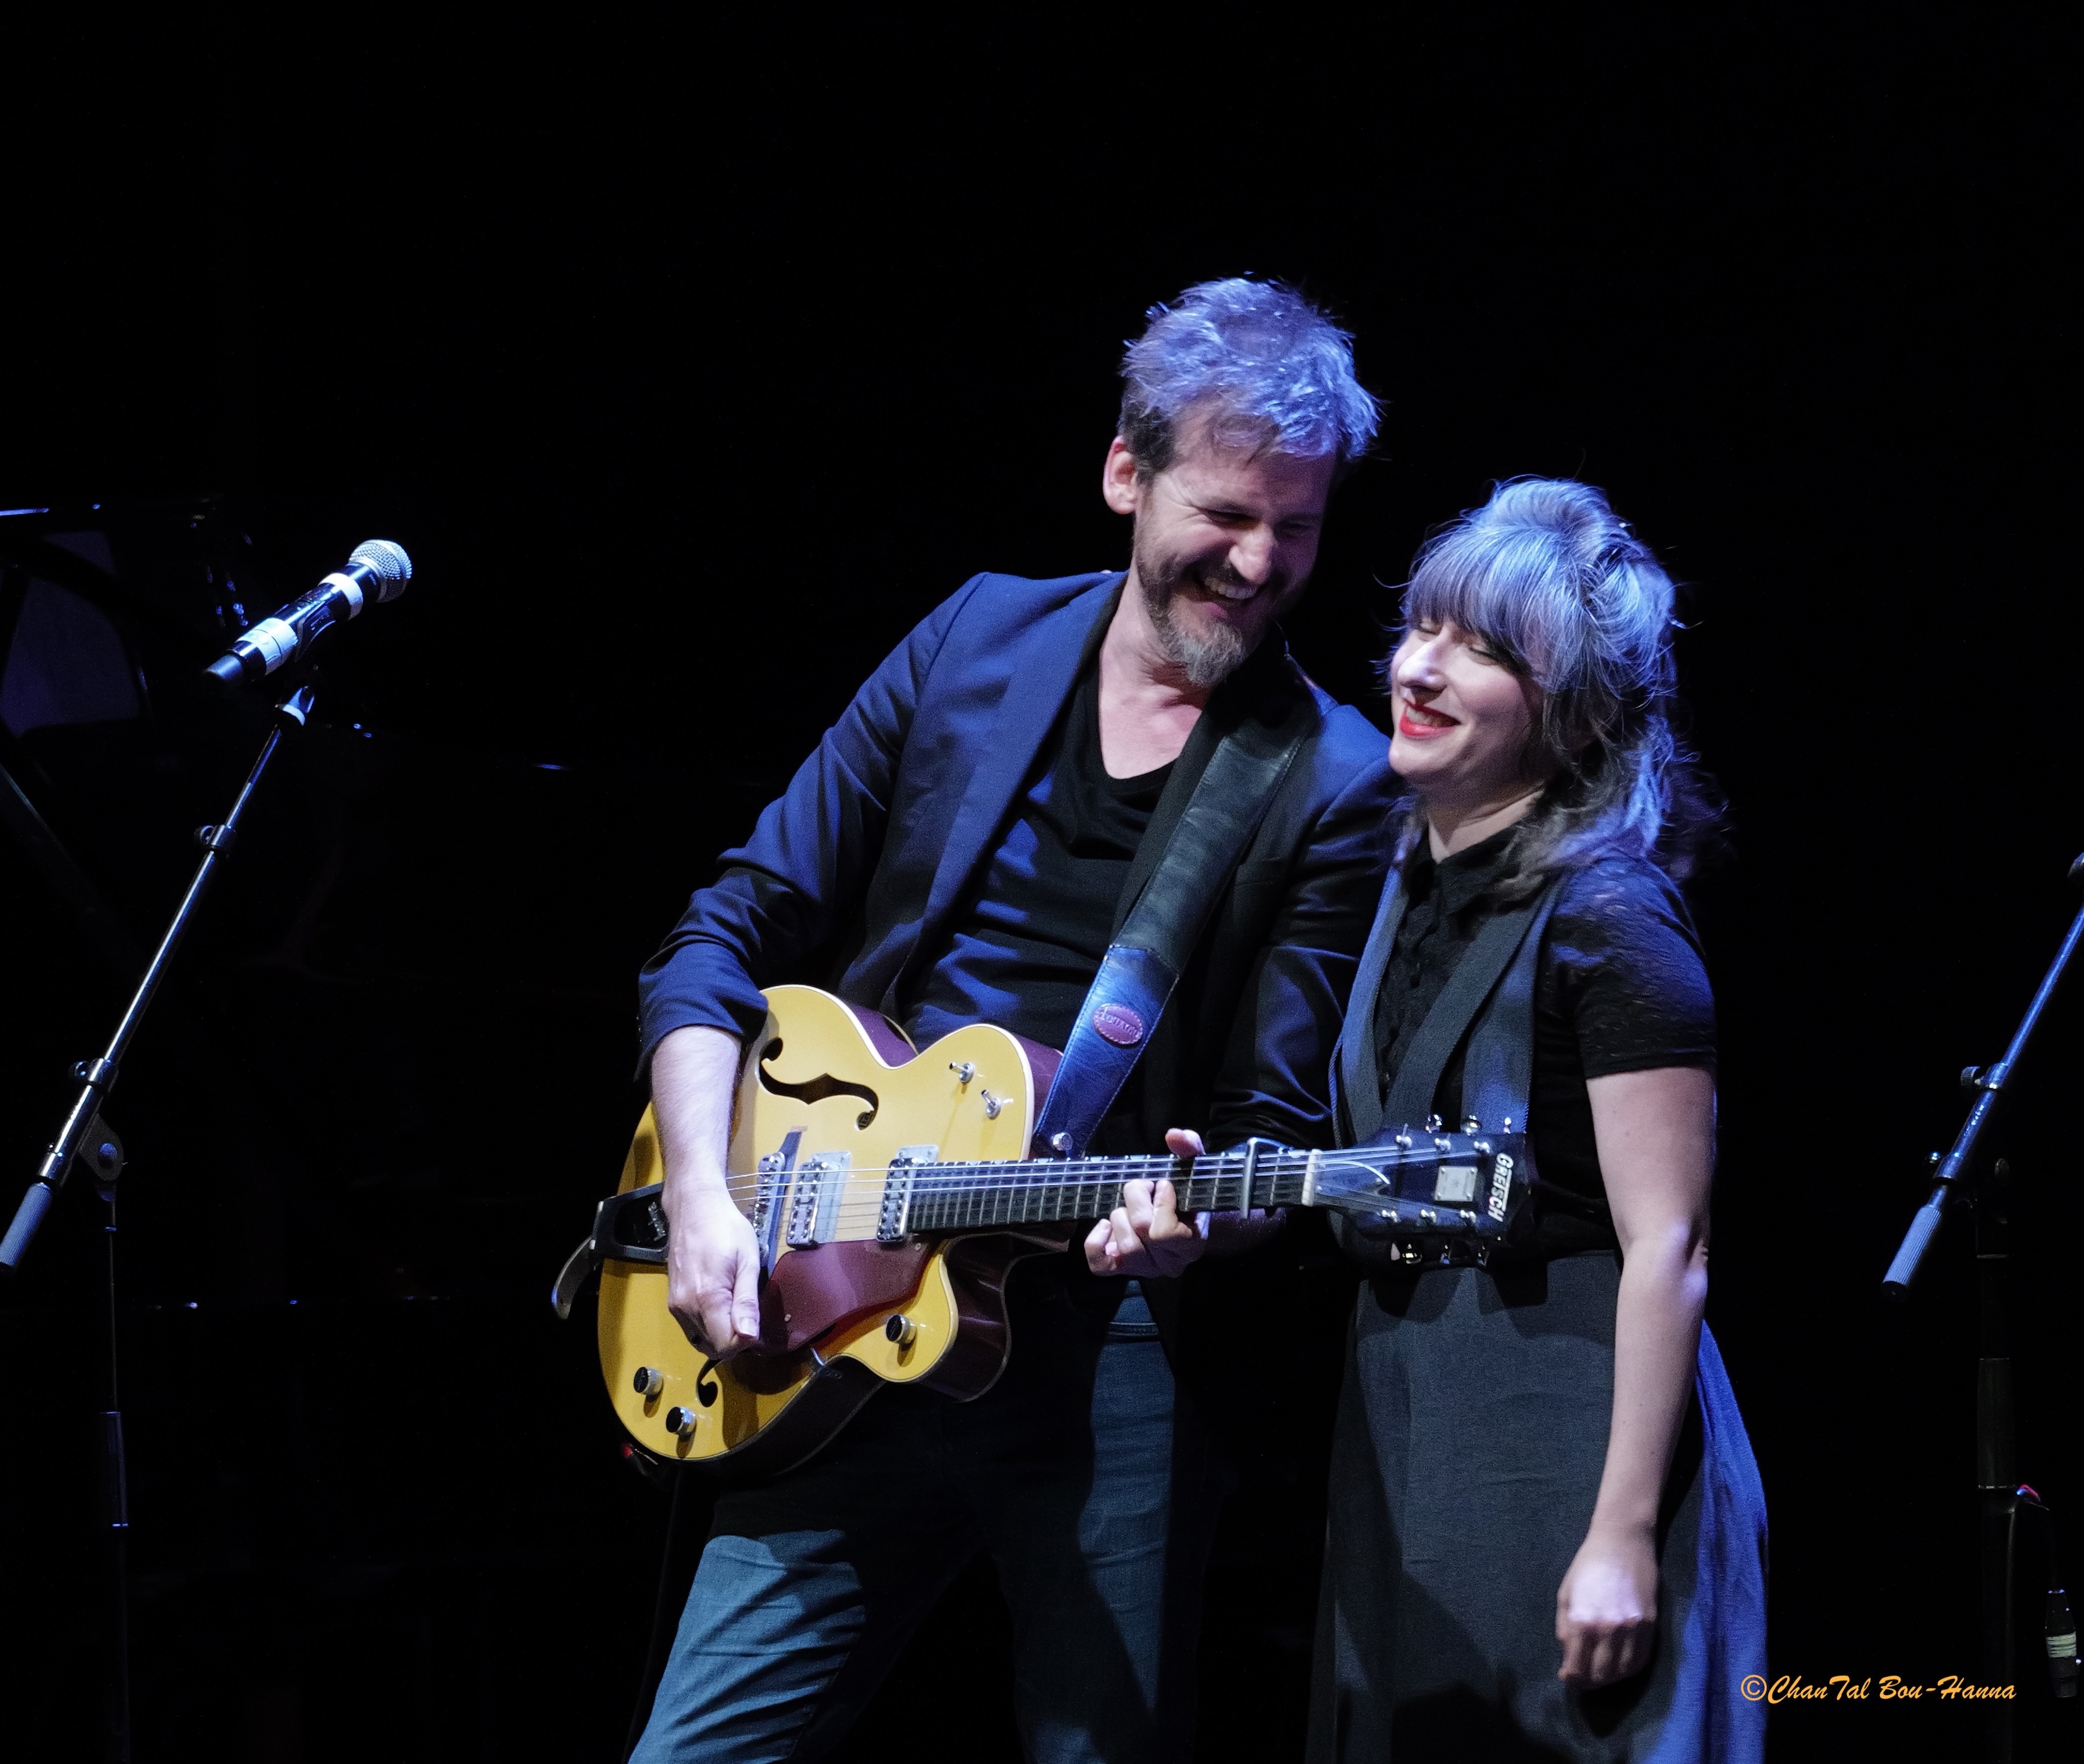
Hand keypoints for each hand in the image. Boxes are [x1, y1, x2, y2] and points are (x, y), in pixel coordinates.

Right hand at [665, 1184, 762, 1358]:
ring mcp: (676, 1306)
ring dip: (721, 1336)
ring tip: (737, 1310)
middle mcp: (686, 1308)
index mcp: (706, 1298)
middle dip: (735, 1341)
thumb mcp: (747, 1261)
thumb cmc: (726, 1228)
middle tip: (750, 1316)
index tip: (758, 1323)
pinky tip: (722, 1308)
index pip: (727, 1345)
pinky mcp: (672, 1302)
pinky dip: (709, 1327)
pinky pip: (693, 1328)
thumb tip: (749, 1337)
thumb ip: (747, 1301)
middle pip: (714, 1347)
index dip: (747, 1341)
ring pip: (702, 1341)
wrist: (694, 1207)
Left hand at [1083, 1129, 1208, 1276]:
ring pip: (1123, 1245)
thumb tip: (1174, 1135)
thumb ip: (1189, 1150)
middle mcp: (1169, 1264)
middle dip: (1137, 1199)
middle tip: (1144, 1188)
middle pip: (1139, 1231)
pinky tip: (1105, 1225)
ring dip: (1121, 1216)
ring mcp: (1143, 1269)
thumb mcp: (1192, 1171)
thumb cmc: (1186, 1197)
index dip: (1161, 1202)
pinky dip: (1097, 1241)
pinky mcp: (1120, 1270)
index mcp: (1191, 1245)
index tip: (1163, 1186)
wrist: (1182, 1224)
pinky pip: (1100, 1264)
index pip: (1165, 1233)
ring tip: (1130, 1206)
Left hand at [1555, 1520, 1658, 1686]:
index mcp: (1581, 1621)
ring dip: (1610, 1679)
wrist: (1622, 1542)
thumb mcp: (1565, 1595)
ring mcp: (1631, 1629)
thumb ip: (1564, 1629)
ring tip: (1601, 1674)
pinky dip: (1630, 1670)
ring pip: (1622, 1672)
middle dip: (1588, 1681)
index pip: (1576, 1667)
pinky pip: (1641, 1660)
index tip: (1568, 1677)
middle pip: (1599, 1674)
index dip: (1571, 1678)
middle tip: (1584, 1678)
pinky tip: (1620, 1666)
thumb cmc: (1587, 1566)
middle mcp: (1607, 1630)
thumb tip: (1567, 1661)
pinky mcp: (1651, 1625)